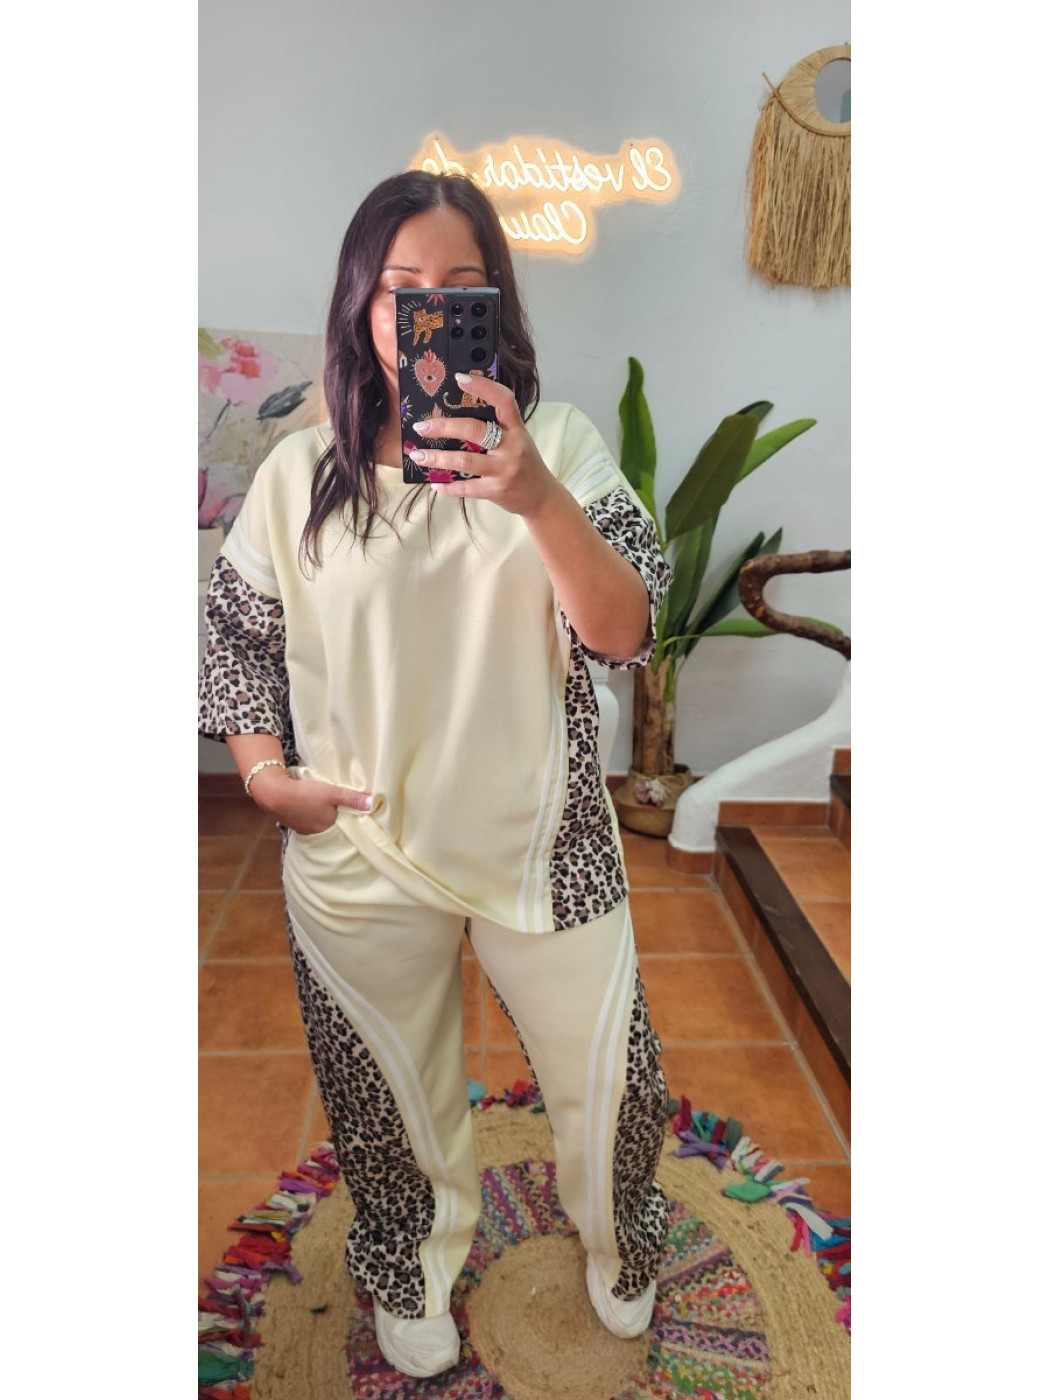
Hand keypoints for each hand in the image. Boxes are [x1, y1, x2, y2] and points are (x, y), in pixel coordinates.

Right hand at [248, 767, 371, 833]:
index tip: (341, 802)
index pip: (339, 820)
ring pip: (313, 819)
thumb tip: (372, 803)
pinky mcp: (289, 821)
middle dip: (328, 812)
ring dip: (315, 811)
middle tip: (328, 798)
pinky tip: (302, 802)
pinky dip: (303, 811)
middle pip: (326, 821)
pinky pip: (301, 817)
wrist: (275, 794)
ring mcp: (300, 828)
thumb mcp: (332, 793)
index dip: (341, 811)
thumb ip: (352, 798)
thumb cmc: (306, 794)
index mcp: (326, 826)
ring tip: (315, 799)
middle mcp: (314, 832)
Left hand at [406, 373, 557, 517]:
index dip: (483, 386)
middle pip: (474, 430)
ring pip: (464, 460)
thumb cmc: (524, 462)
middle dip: (443, 427)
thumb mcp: (517, 439)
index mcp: (516, 428)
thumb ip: (496, 426)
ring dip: (437, 458)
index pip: (503, 400)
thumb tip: (458, 414)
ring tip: (417, 455)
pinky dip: (447, 486)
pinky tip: (435, 483)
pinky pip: (466, 487)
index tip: (459, 377)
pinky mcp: (496, 491)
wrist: (541, 496)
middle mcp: (512, 446)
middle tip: (421, 426)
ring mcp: (504, 470)